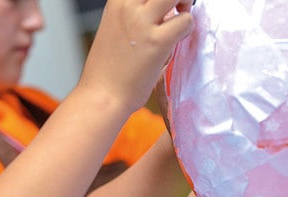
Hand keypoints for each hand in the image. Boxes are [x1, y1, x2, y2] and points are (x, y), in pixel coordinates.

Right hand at [79, 0, 193, 114]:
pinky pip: (186, 21)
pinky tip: (174, 44)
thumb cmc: (108, 71)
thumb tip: (164, 13)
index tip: (162, 7)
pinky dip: (187, 30)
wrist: (101, 97)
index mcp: (116, 2)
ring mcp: (142, 23)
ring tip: (178, 25)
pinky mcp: (157, 42)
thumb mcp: (115, 30)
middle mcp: (128, 6)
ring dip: (184, 6)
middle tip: (177, 8)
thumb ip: (135, 16)